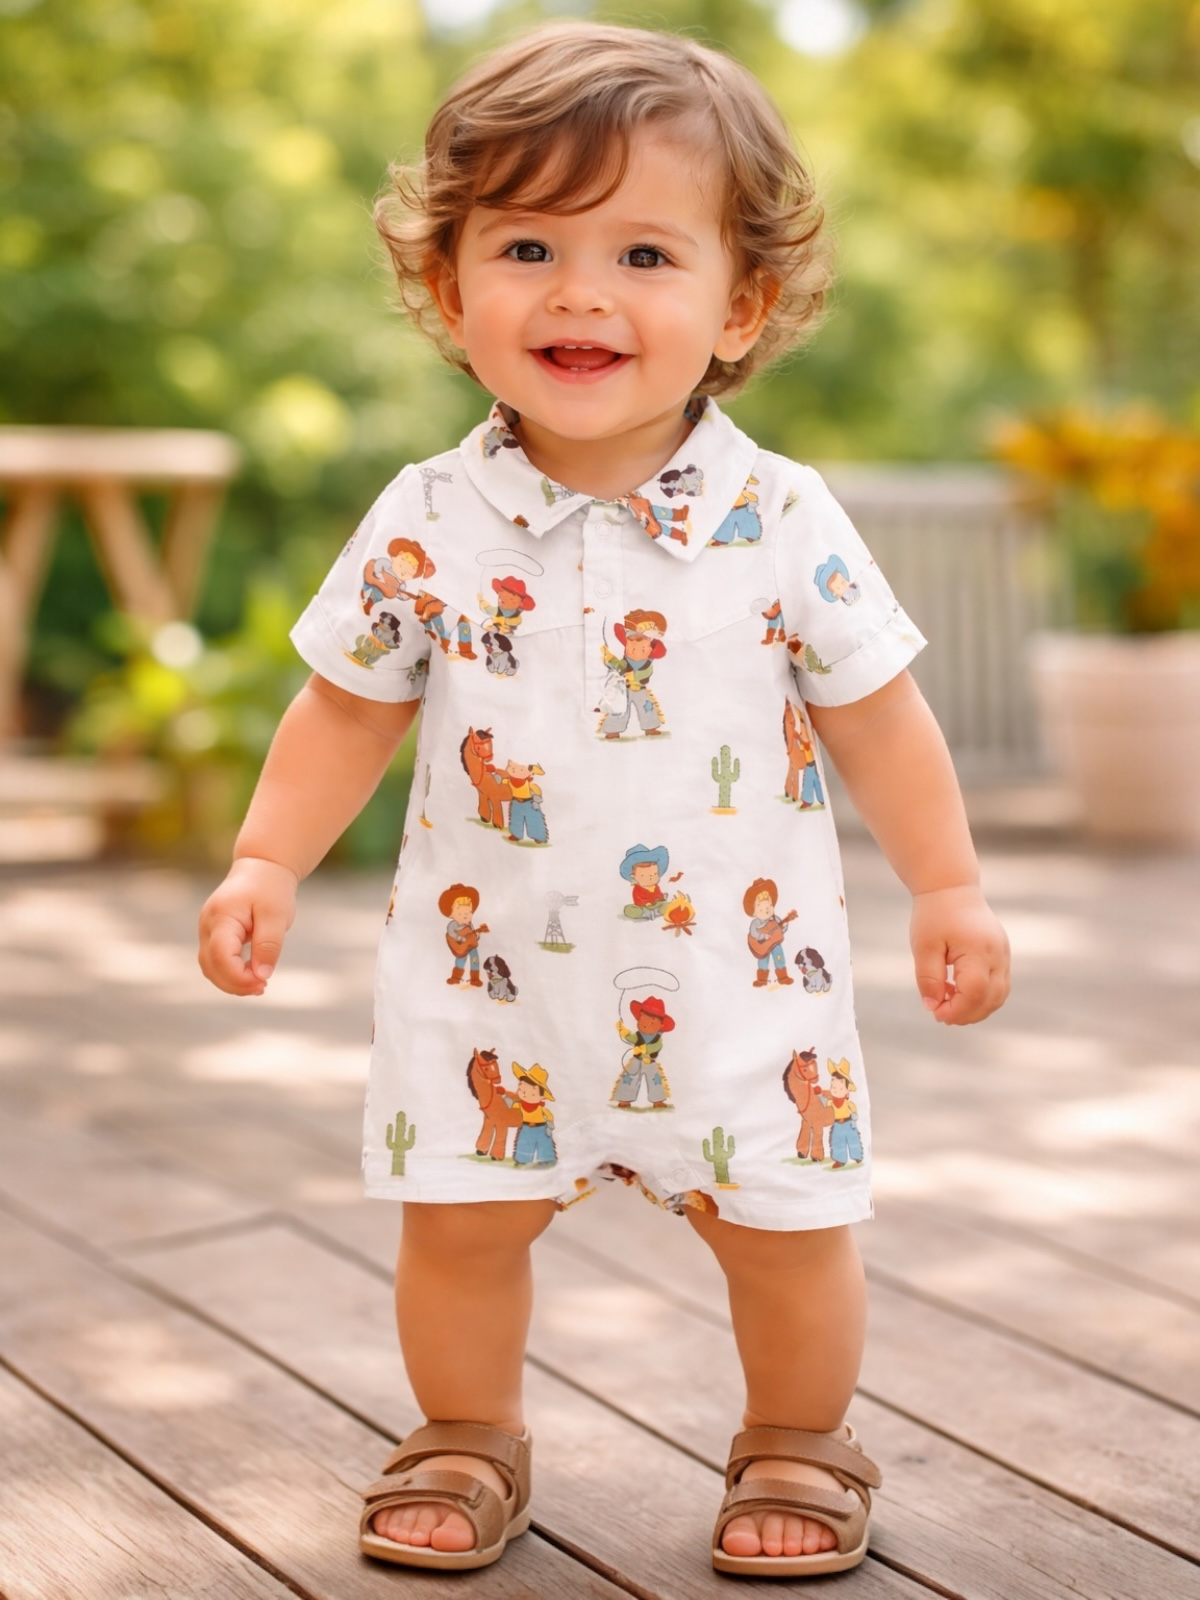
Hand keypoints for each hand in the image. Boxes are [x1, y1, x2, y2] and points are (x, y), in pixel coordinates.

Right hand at [197, 856, 297, 995]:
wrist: (262, 866)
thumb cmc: (271, 889)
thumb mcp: (276, 916)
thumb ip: (268, 946)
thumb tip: (261, 976)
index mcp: (222, 917)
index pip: (221, 956)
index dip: (239, 977)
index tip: (264, 983)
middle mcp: (207, 925)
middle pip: (210, 966)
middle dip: (234, 984)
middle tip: (263, 988)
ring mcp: (207, 929)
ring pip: (210, 967)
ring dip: (231, 981)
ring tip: (259, 985)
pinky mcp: (213, 934)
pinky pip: (215, 960)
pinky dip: (230, 972)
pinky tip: (252, 976)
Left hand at [910, 885, 1009, 1025]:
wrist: (952, 889)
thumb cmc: (934, 916)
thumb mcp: (923, 947)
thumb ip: (928, 979)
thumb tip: (933, 1008)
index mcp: (978, 950)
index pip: (975, 993)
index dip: (957, 1010)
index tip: (936, 1014)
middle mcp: (998, 954)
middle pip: (991, 999)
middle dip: (966, 1014)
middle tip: (939, 1014)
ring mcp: (1004, 955)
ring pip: (999, 996)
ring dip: (975, 1008)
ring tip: (947, 1003)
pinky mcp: (1003, 955)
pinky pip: (999, 986)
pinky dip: (981, 997)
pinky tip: (956, 991)